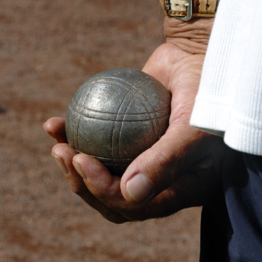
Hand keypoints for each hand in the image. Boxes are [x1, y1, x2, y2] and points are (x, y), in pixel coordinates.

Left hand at [45, 41, 229, 221]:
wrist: (202, 55)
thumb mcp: (194, 128)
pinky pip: (95, 139)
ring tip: (56, 143)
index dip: (102, 191)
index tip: (81, 160)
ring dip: (71, 161)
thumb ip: (165, 163)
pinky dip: (73, 133)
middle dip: (80, 181)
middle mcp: (156, 179)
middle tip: (62, 154)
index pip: (134, 205)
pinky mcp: (123, 134)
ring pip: (100, 170)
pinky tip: (54, 123)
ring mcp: (138, 157)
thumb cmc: (208, 94)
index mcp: (176, 189)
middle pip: (111, 195)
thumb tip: (128, 195)